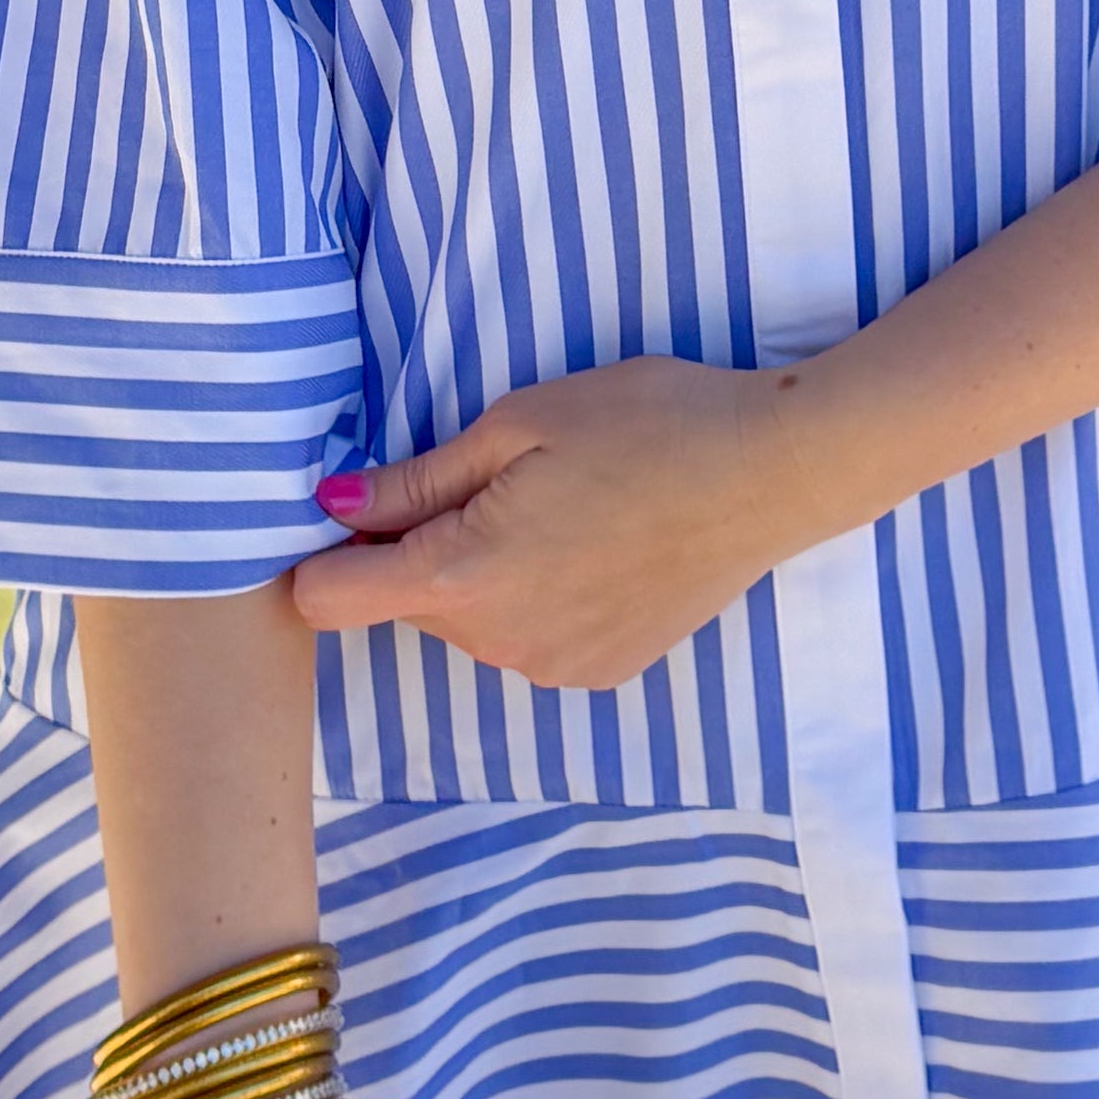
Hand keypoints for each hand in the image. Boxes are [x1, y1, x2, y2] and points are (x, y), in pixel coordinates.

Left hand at [288, 352, 820, 689]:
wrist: (771, 473)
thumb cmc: (647, 426)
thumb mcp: (518, 424)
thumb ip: (415, 480)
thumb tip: (332, 506)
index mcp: (463, 576)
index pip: (327, 601)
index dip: (327, 549)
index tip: (366, 504)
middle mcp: (498, 643)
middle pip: (403, 604)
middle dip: (420, 547)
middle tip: (495, 478)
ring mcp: (550, 668)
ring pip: (466, 621)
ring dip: (480, 572)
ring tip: (558, 507)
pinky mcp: (596, 674)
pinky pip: (524, 638)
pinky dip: (535, 598)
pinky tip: (595, 546)